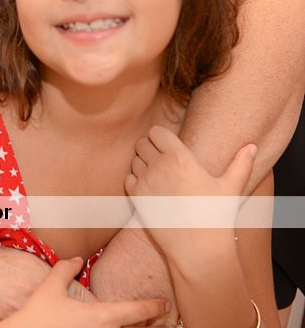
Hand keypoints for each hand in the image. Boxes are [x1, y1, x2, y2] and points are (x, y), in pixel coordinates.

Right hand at [3, 258, 168, 327]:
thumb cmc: (37, 316)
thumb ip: (65, 269)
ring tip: (141, 324)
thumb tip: (76, 259)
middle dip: (149, 324)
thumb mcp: (50, 287)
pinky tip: (112, 327)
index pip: (136, 311)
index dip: (153, 307)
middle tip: (159, 318)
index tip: (165, 304)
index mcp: (100, 317)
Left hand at [124, 125, 256, 260]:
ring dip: (142, 163)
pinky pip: (128, 178)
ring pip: (134, 160)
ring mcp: (145, 182)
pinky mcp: (137, 198)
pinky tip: (149, 188)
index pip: (156, 131)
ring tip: (158, 174)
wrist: (198, 249)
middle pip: (141, 143)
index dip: (160, 136)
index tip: (168, 144)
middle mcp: (159, 166)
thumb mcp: (232, 188)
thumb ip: (241, 163)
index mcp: (180, 157)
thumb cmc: (217, 217)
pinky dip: (135, 180)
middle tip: (161, 158)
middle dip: (149, 147)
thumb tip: (252, 146)